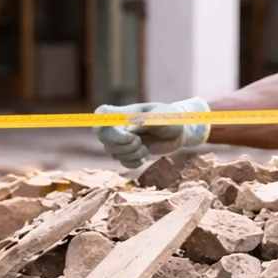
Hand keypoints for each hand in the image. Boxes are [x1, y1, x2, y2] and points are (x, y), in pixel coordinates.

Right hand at [94, 97, 210, 167]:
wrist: (178, 131)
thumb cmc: (170, 118)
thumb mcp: (161, 116)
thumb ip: (146, 121)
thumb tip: (130, 129)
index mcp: (125, 114)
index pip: (102, 114)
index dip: (99, 121)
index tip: (108, 129)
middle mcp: (121, 127)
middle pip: (104, 137)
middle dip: (120, 143)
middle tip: (138, 141)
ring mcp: (124, 142)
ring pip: (113, 152)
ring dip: (130, 154)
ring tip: (145, 149)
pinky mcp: (130, 154)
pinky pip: (122, 162)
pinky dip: (132, 162)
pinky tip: (143, 158)